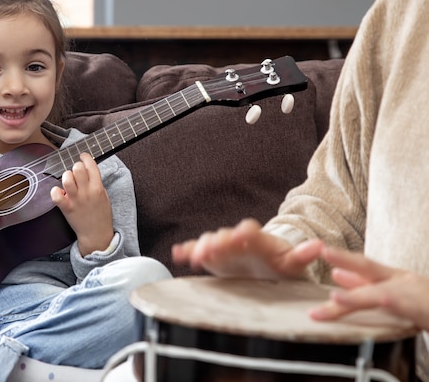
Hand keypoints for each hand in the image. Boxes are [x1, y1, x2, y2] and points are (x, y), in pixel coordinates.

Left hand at [50, 153, 113, 255]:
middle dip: (76, 166)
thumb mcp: (104, 196)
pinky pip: (56, 195)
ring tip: (68, 180)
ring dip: (66, 176)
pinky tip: (59, 192)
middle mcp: (86, 192)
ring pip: (66, 179)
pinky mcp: (66, 208)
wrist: (96, 234)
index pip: (91, 166)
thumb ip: (96, 183)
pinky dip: (55, 191)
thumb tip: (88, 170)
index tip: (83, 156)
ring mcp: (75, 200)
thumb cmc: (101, 215)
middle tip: (76, 171)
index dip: (85, 157)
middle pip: (77, 169)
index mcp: (98, 188)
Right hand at [172, 218, 322, 278]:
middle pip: (226, 236)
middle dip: (218, 241)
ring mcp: (224, 246)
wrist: (265, 264)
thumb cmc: (280, 263)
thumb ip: (303, 254)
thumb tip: (319, 245)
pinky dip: (188, 251)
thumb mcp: (293, 262)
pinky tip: (177, 254)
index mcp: (258, 239)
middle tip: (211, 247)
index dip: (245, 233)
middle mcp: (237, 239)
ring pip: (210, 242)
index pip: (251, 231)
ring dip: (201, 247)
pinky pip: (198, 250)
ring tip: (194, 256)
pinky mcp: (212, 255)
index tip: (241, 234)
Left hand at [310, 247, 428, 330]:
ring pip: (384, 294)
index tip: (322, 249)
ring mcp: (417, 294)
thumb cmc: (427, 307)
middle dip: (348, 260)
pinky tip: (382, 303)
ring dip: (359, 297)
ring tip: (335, 298)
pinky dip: (393, 306)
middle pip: (372, 270)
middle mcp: (405, 282)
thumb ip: (366, 286)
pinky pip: (407, 308)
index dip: (344, 257)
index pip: (366, 265)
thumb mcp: (396, 295)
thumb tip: (337, 276)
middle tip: (326, 252)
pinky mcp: (426, 309)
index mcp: (396, 278)